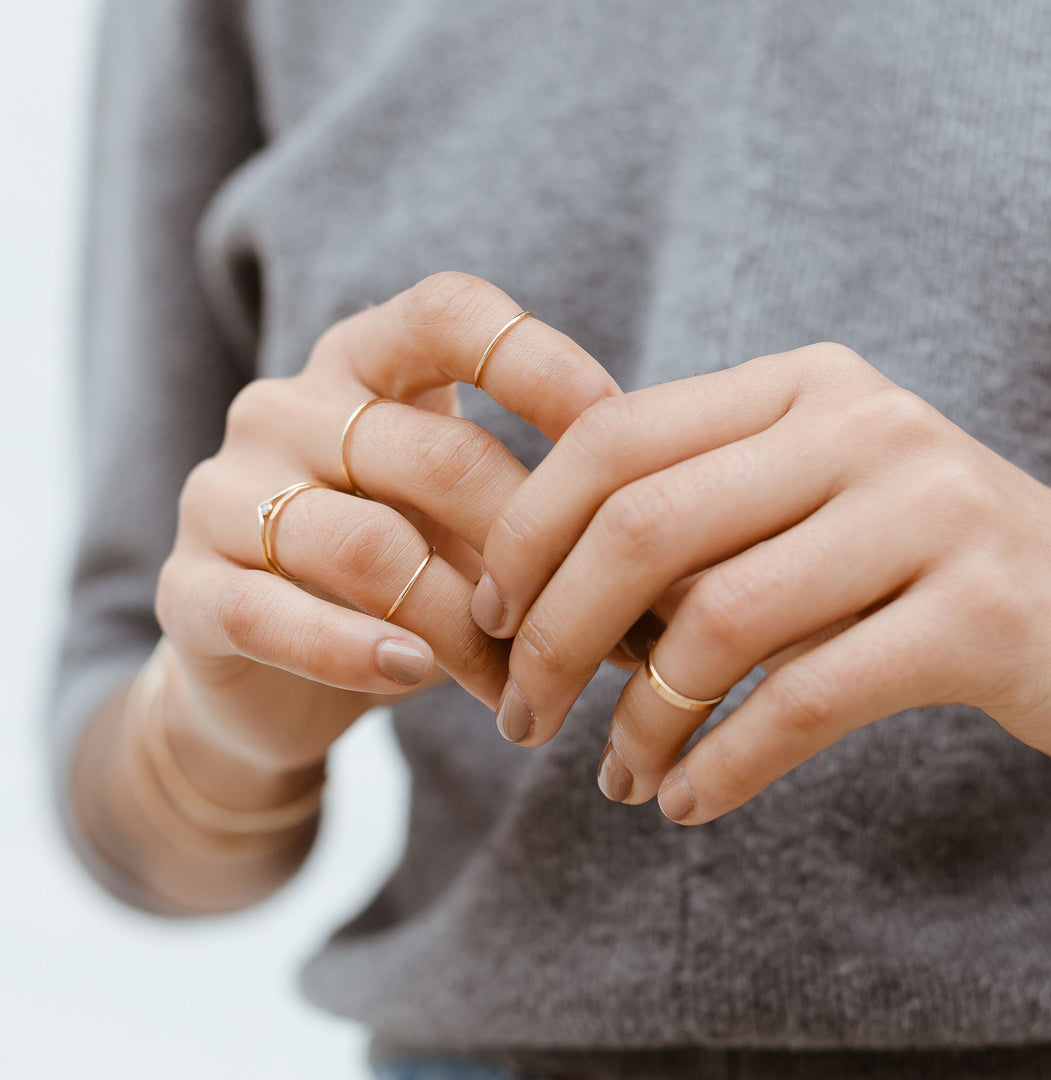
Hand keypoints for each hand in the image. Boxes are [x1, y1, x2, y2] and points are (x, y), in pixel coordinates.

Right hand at [155, 272, 618, 774]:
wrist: (269, 663)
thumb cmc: (397, 569)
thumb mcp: (462, 516)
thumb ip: (537, 507)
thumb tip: (669, 553)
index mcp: (360, 362)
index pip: (448, 315)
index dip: (539, 362)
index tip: (618, 432)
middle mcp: (285, 408)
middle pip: (437, 456)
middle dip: (534, 551)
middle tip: (602, 630)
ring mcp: (226, 494)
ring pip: (370, 548)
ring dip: (467, 630)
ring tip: (523, 688)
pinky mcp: (188, 588)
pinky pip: (275, 613)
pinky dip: (356, 652)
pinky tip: (415, 675)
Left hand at [473, 342, 1050, 823]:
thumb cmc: (911, 568)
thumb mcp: (800, 510)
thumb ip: (692, 519)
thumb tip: (532, 590)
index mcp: (797, 386)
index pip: (613, 438)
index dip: (528, 533)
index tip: (491, 619)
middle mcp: (861, 424)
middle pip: (645, 527)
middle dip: (554, 637)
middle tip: (519, 719)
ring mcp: (928, 509)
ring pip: (717, 620)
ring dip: (638, 718)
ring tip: (614, 775)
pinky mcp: (979, 612)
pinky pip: (805, 699)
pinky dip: (723, 764)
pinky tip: (684, 802)